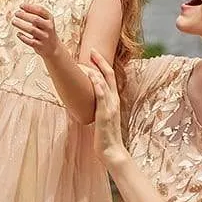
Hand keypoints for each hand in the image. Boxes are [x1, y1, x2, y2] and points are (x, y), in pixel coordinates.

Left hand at [13, 4, 60, 57]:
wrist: (53, 47)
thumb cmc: (45, 31)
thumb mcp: (44, 21)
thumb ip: (35, 14)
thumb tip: (22, 8)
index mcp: (50, 19)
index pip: (40, 10)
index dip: (30, 7)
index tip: (21, 5)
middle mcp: (49, 27)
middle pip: (36, 20)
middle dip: (24, 15)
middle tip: (16, 13)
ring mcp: (45, 37)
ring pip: (32, 30)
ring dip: (21, 25)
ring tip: (14, 21)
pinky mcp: (40, 46)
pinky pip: (30, 41)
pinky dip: (23, 37)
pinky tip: (18, 34)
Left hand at [87, 50, 127, 167]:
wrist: (112, 151)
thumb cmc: (105, 137)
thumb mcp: (101, 118)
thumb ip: (98, 108)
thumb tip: (87, 102)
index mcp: (113, 101)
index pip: (110, 78)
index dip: (102, 65)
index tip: (94, 55)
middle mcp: (114, 101)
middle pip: (109, 75)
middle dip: (100, 61)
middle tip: (92, 49)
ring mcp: (111, 107)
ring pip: (105, 83)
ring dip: (97, 69)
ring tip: (89, 59)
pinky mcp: (105, 114)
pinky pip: (102, 96)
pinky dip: (97, 85)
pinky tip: (91, 76)